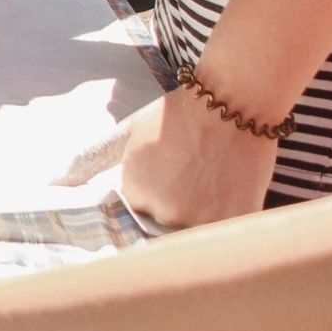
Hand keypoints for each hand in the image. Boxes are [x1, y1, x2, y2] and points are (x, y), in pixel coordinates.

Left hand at [118, 88, 281, 228]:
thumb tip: (92, 182)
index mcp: (136, 192)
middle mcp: (163, 211)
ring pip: (200, 225)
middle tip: (199, 175)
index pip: (142, 206)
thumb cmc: (184, 110)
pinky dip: (235, 211)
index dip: (158, 190)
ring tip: (219, 179)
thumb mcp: (135, 132)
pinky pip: (231, 227)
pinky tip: (238, 187)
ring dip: (208, 210)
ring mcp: (200, 219)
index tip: (172, 175)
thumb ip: (119, 163)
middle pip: (170, 218)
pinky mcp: (234, 219)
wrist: (231, 103)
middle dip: (181, 202)